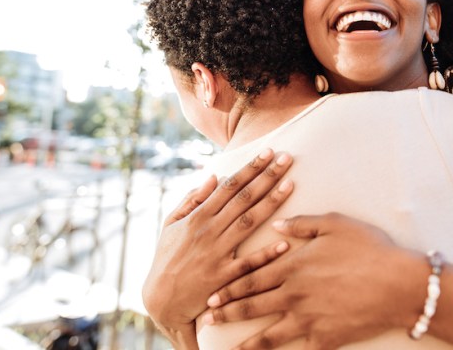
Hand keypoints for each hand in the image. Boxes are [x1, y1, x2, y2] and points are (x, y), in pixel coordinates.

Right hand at [142, 149, 295, 345]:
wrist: (161, 300)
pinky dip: (266, 253)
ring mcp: (217, 254)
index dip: (250, 168)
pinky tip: (285, 241)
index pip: (229, 186)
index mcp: (198, 216)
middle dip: (266, 176)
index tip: (268, 152)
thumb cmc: (167, 258)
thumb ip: (192, 200)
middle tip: (287, 159)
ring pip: (249, 223)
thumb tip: (213, 177)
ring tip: (290, 185)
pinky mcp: (224, 278)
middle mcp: (209, 231)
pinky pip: (249, 263)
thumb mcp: (171, 225)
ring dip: (271, 203)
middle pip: (243, 198)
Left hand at [202, 213, 426, 349]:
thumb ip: (301, 224)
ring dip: (245, 341)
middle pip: (251, 306)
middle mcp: (294, 294)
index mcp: (293, 265)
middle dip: (227, 312)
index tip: (212, 293)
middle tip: (208, 317)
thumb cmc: (369, 249)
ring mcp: (308, 320)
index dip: (229, 287)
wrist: (399, 284)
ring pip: (267, 334)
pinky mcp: (325, 339)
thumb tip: (277, 224)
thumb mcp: (334, 224)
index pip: (251, 277)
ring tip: (229, 347)